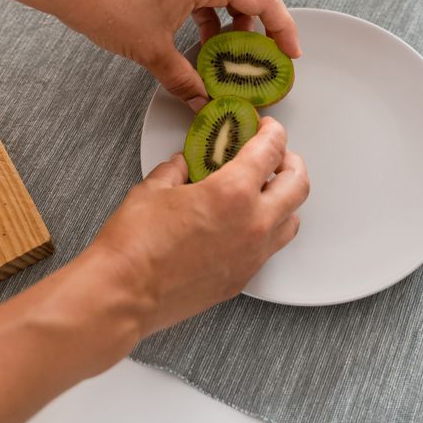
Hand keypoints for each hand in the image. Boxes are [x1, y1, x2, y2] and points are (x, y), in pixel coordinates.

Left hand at [60, 0, 300, 108]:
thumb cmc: (108, 4)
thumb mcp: (151, 51)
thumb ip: (182, 79)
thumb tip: (201, 103)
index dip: (283, 27)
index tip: (290, 54)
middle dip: (268, 22)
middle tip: (271, 54)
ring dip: (238, 23)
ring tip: (234, 57)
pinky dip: (214, 21)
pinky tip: (204, 47)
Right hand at [90, 117, 308, 336]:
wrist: (125, 294)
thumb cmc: (135, 244)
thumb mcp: (153, 189)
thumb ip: (176, 171)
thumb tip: (182, 165)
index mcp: (233, 192)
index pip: (271, 150)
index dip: (273, 133)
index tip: (267, 129)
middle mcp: (253, 223)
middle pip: (298, 183)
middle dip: (290, 162)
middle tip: (275, 156)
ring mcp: (252, 254)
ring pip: (291, 220)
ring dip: (285, 200)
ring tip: (265, 192)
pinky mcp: (242, 278)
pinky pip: (269, 248)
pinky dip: (266, 230)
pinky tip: (245, 225)